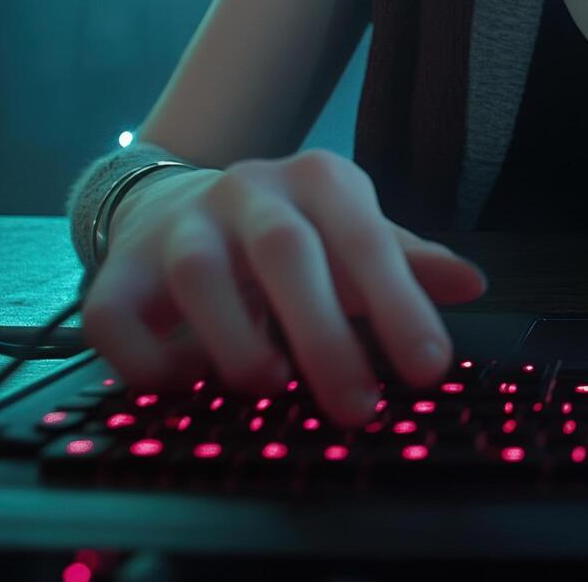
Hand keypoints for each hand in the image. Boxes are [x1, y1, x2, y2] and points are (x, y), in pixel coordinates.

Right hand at [81, 148, 489, 429]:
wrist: (174, 199)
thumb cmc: (287, 231)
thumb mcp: (354, 231)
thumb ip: (407, 262)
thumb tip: (472, 284)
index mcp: (318, 179)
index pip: (366, 238)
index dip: (399, 305)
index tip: (429, 369)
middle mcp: (248, 191)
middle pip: (285, 251)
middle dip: (324, 335)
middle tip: (358, 408)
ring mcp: (180, 226)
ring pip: (199, 274)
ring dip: (236, 337)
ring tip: (269, 386)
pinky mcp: (119, 270)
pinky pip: (115, 313)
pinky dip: (147, 359)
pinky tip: (187, 387)